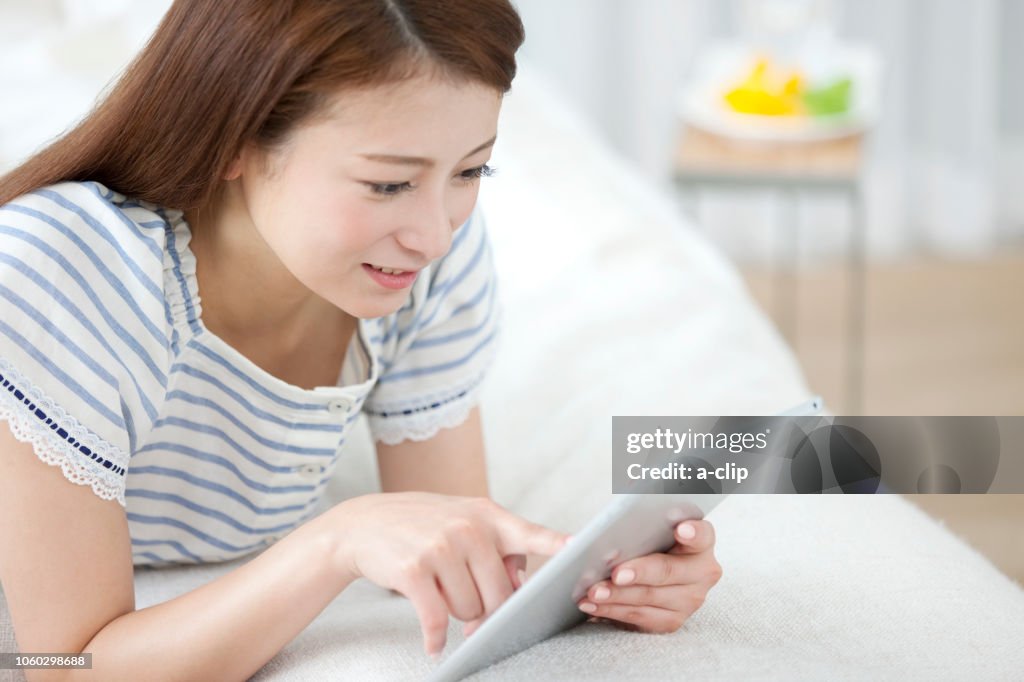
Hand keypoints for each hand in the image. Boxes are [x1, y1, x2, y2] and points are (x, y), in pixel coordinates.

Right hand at [327, 492, 567, 656]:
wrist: (364, 523)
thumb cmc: (422, 525)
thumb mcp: (463, 521)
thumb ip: (498, 548)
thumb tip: (519, 589)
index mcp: (488, 516)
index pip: (532, 534)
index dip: (558, 544)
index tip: (580, 548)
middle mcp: (468, 528)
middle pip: (501, 596)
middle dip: (485, 609)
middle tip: (465, 599)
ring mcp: (441, 547)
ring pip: (470, 611)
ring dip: (457, 614)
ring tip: (439, 592)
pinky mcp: (415, 570)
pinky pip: (436, 620)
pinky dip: (434, 638)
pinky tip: (431, 644)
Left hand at [576, 520, 720, 632]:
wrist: (645, 570)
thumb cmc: (644, 537)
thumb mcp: (642, 519)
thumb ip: (635, 509)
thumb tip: (616, 500)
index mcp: (701, 541)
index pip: (703, 534)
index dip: (694, 532)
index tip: (680, 529)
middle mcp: (702, 572)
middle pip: (669, 571)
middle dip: (640, 572)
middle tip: (616, 572)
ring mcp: (689, 599)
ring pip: (650, 597)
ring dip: (618, 595)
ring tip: (592, 590)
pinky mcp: (671, 620)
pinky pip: (639, 617)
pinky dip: (613, 610)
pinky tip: (592, 603)